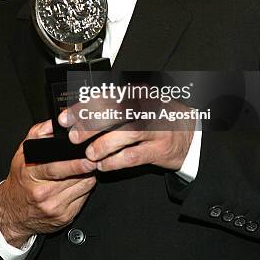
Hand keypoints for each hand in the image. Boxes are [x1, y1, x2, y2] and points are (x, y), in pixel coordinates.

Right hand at [0, 119, 96, 247]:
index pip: (55, 168)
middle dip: (87, 168)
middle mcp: (42, 193)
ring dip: (88, 176)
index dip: (75, 164)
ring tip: (82, 168)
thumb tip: (57, 122)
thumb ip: (39, 133)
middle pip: (75, 178)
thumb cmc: (20, 179)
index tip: (88, 158)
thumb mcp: (23, 153)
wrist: (12, 213)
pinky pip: (84, 198)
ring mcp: (55, 207)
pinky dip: (84, 188)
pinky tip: (77, 183)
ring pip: (84, 187)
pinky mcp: (65, 217)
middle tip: (93, 159)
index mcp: (31, 175)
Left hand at [59, 102, 194, 172]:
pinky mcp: (161, 149)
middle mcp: (147, 108)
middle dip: (90, 125)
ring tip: (89, 154)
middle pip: (115, 114)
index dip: (84, 107)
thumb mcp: (138, 104)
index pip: (106, 97)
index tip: (66, 118)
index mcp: (137, 93)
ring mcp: (156, 129)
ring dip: (103, 145)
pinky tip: (104, 166)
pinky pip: (135, 156)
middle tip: (74, 136)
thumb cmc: (158, 118)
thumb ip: (113, 106)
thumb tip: (80, 114)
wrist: (192, 133)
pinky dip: (116, 162)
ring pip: (126, 134)